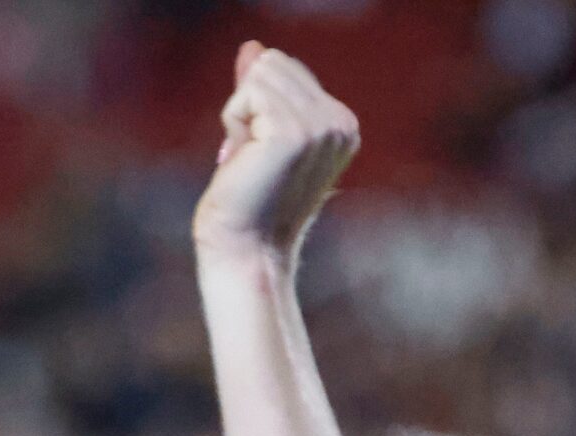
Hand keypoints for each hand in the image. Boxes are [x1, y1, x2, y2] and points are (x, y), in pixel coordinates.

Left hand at [193, 41, 359, 261]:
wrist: (243, 248)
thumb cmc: (246, 200)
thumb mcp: (256, 133)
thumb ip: (259, 88)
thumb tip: (253, 46)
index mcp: (342, 122)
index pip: (285, 68)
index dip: (257, 106)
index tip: (262, 152)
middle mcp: (339, 121)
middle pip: (273, 64)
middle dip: (248, 106)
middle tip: (253, 157)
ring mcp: (321, 125)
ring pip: (260, 75)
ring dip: (240, 117)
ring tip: (251, 160)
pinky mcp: (294, 131)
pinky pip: (246, 94)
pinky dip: (234, 124)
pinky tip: (245, 160)